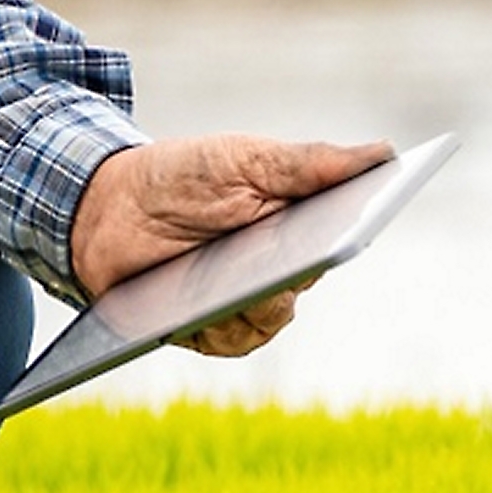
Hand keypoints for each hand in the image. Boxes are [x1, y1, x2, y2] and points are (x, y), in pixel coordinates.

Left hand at [70, 133, 393, 356]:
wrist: (106, 205)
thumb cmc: (182, 176)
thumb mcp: (242, 158)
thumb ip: (308, 163)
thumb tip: (384, 154)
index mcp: (301, 222)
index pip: (344, 229)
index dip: (355, 225)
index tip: (361, 215)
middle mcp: (284, 269)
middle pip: (310, 274)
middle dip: (302, 262)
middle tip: (297, 251)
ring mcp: (249, 303)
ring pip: (274, 313)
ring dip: (258, 295)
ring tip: (238, 280)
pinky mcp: (212, 331)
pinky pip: (232, 338)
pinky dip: (219, 324)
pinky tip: (199, 309)